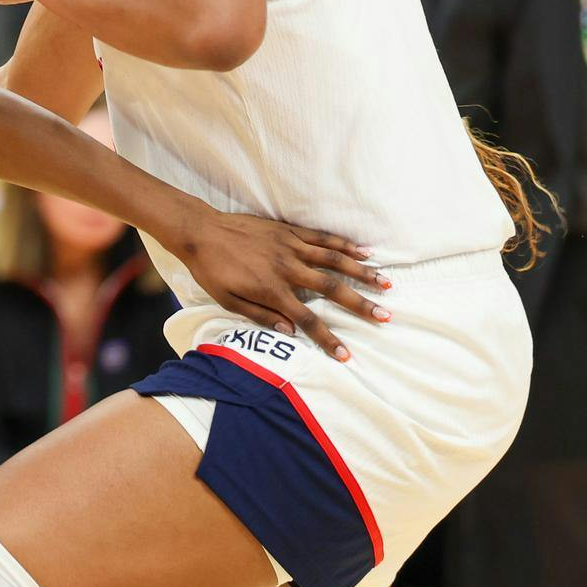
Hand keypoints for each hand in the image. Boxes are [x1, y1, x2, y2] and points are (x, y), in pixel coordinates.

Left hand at [178, 211, 390, 361]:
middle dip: (360, 304)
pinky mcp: (288, 231)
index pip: (308, 320)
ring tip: (386, 283)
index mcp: (272, 290)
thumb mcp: (229, 301)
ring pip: (334, 260)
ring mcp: (290, 246)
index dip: (328, 339)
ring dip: (362, 272)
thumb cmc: (212, 270)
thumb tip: (290, 333)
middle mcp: (287, 268)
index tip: (345, 355)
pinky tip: (363, 251)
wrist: (200, 232)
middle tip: (385, 316)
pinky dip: (344, 245)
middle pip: (332, 288)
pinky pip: (322, 238)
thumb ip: (261, 317)